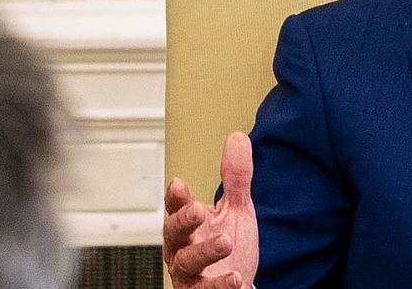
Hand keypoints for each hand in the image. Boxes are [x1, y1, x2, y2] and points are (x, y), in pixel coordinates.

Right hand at [164, 132, 259, 288]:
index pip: (176, 208)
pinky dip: (220, 286)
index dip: (176, 198)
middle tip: (197, 210)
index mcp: (189, 226)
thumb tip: (238, 138)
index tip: (178, 184)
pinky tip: (236, 279)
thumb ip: (235, 178)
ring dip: (205, 251)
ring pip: (187, 263)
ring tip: (226, 242)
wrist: (237, 285)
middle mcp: (183, 249)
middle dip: (183, 221)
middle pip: (173, 234)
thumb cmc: (232, 249)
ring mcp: (190, 274)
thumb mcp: (236, 210)